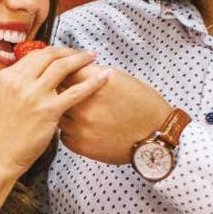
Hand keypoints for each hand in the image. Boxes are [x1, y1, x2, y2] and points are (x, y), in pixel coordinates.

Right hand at [0, 47, 110, 180]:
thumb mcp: (6, 99)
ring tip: (93, 58)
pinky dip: (93, 82)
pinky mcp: (48, 110)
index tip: (67, 53)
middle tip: (83, 53)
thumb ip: (21, 84)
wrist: (0, 157)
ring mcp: (34, 95)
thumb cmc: (5, 132)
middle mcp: (19, 81)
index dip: (55, 51)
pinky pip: (76, 91)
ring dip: (81, 59)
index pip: (35, 54)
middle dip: (70, 51)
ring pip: (62, 67)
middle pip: (50, 55)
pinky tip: (104, 77)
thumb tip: (40, 73)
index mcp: (8, 76)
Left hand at [57, 65, 174, 165]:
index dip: (67, 72)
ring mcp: (80, 125)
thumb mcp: (121, 79)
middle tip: (73, 95)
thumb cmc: (142, 105)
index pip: (65, 70)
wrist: (154, 136)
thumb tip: (76, 69)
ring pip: (59, 114)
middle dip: (64, 91)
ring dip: (66, 112)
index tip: (69, 75)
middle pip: (58, 92)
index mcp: (96, 82)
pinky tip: (86, 128)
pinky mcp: (79, 144)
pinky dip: (71, 130)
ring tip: (84, 113)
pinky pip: (64, 134)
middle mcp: (85, 103)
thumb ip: (94, 74)